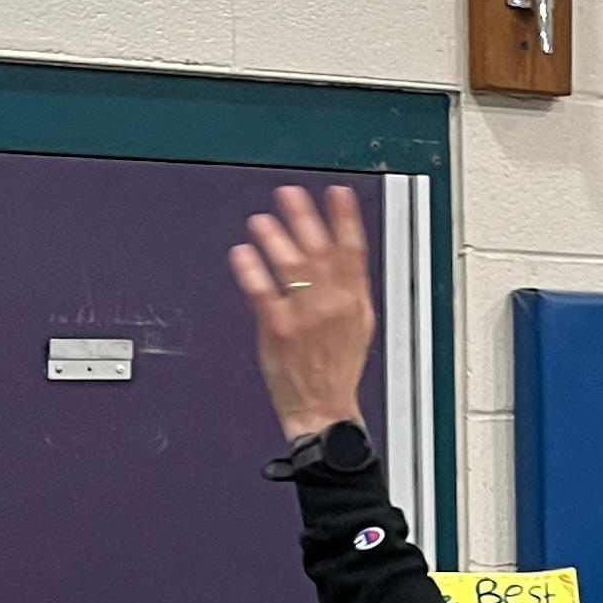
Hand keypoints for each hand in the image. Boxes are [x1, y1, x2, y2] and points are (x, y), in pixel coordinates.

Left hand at [230, 182, 376, 443]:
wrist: (323, 410)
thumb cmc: (338, 370)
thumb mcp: (360, 326)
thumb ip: (352, 289)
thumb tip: (346, 256)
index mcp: (355, 301)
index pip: (353, 251)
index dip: (345, 219)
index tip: (337, 193)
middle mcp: (331, 305)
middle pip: (319, 252)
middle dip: (305, 219)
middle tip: (289, 194)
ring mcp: (303, 316)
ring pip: (290, 268)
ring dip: (275, 239)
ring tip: (261, 221)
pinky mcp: (278, 330)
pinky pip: (262, 293)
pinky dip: (251, 271)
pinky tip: (242, 253)